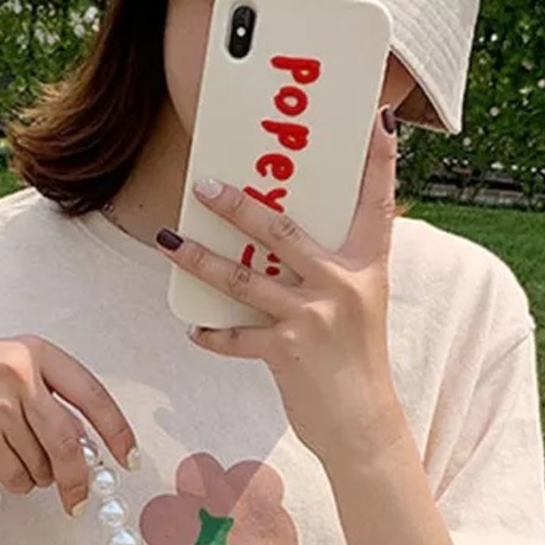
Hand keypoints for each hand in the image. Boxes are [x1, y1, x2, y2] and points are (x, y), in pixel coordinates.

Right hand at [0, 335, 138, 516]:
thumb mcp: (15, 368)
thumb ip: (53, 399)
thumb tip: (94, 450)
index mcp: (38, 352)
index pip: (93, 396)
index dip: (117, 432)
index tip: (129, 460)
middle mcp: (20, 374)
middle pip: (70, 442)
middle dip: (79, 479)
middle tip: (78, 502)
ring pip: (42, 463)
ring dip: (39, 476)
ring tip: (18, 457)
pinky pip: (17, 477)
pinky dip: (18, 483)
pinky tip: (1, 465)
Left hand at [155, 105, 405, 471]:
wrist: (363, 425)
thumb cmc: (357, 363)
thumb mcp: (359, 306)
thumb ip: (331, 270)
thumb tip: (286, 244)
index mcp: (367, 266)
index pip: (376, 201)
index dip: (376, 159)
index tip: (373, 119)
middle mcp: (342, 285)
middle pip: (282, 229)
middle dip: (238, 204)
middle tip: (203, 184)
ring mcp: (312, 318)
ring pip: (244, 278)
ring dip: (200, 259)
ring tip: (168, 240)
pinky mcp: (285, 353)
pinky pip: (236, 337)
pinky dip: (212, 334)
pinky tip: (193, 328)